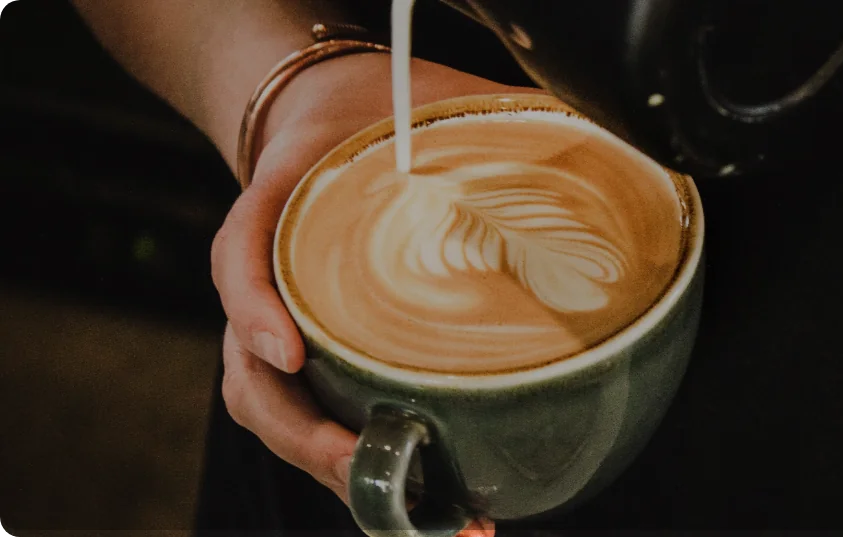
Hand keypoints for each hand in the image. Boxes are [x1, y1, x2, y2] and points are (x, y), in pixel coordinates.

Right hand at [210, 52, 539, 534]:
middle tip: (370, 462)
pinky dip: (370, 469)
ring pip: (281, 421)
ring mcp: (288, 336)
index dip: (252, 307)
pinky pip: (322, 423)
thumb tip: (587, 139)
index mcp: (277, 216)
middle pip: (253, 383)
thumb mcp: (408, 99)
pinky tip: (441, 500)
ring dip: (340, 473)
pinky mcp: (321, 364)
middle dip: (309, 437)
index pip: (239, 259)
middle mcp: (271, 292)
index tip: (288, 351)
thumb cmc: (366, 123)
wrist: (326, 124)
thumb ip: (480, 114)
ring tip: (435, 511)